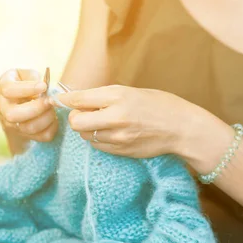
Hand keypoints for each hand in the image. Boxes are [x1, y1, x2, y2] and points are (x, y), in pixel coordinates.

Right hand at [0, 69, 57, 142]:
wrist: (17, 103)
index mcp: (2, 89)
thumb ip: (32, 77)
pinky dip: (52, 128)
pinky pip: (41, 137)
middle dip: (36, 108)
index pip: (9, 90)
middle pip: (13, 115)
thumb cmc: (22, 83)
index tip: (43, 86)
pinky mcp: (24, 135)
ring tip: (52, 108)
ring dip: (46, 118)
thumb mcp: (24, 74)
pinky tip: (53, 118)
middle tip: (48, 101)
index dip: (27, 89)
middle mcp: (3, 109)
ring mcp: (12, 124)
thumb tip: (42, 88)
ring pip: (28, 128)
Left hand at [54, 85, 201, 158]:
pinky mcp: (120, 151)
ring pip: (85, 135)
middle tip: (83, 113)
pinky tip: (111, 133)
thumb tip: (75, 98)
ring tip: (102, 122)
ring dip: (87, 129)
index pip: (79, 98)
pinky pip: (97, 146)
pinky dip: (98, 139)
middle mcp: (116, 117)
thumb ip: (103, 95)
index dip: (65, 99)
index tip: (60, 99)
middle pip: (76, 121)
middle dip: (75, 117)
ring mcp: (118, 137)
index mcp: (118, 96)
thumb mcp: (131, 91)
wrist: (182, 128)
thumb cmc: (158, 104)